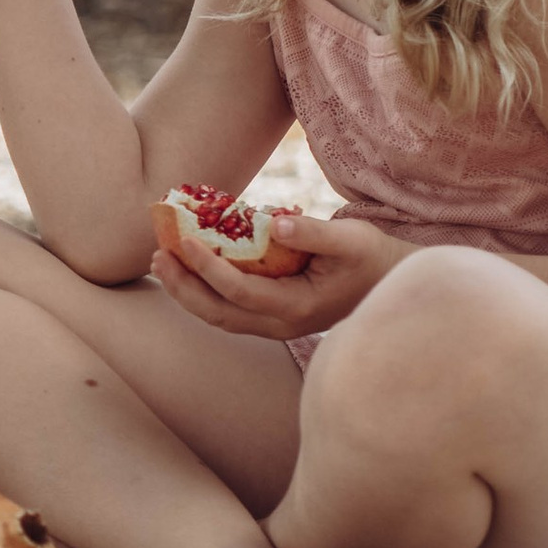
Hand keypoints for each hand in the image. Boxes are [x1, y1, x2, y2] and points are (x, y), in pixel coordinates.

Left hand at [146, 206, 406, 340]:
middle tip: (158, 253)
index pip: (240, 292)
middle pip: (218, 313)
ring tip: (163, 259)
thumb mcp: (351, 239)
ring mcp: (275, 325)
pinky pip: (228, 307)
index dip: (208, 269)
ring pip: (219, 315)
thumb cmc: (371, 257)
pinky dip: (203, 288)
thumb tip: (274, 223)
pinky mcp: (271, 315)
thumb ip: (312, 233)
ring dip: (187, 290)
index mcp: (298, 308)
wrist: (389, 282)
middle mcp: (281, 324)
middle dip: (184, 286)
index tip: (185, 241)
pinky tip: (188, 263)